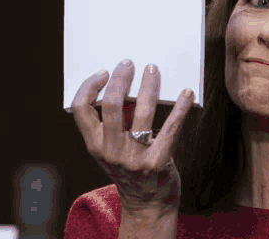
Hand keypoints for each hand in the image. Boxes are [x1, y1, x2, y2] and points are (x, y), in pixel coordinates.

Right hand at [71, 59, 193, 216]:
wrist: (148, 205)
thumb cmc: (131, 170)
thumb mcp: (112, 151)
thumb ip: (112, 126)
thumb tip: (123, 85)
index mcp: (95, 145)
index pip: (81, 109)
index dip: (90, 86)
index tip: (104, 72)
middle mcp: (111, 152)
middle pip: (111, 106)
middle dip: (121, 79)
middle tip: (130, 63)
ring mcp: (134, 158)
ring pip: (141, 113)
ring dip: (149, 86)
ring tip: (153, 70)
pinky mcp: (158, 162)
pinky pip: (170, 128)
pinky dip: (180, 108)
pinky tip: (187, 93)